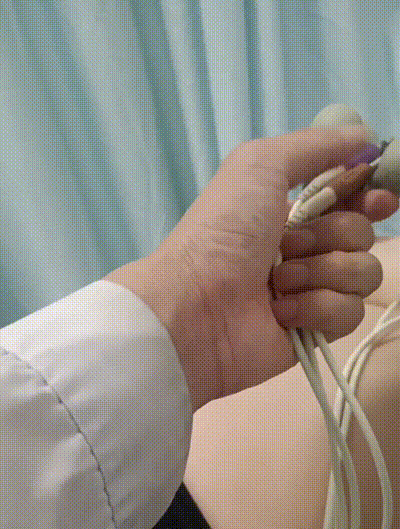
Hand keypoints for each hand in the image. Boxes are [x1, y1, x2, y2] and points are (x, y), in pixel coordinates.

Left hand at [105, 125, 398, 411]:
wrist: (196, 306)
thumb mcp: (260, 164)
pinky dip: (318, 308)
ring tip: (279, 282)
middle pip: (363, 234)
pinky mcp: (314, 330)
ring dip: (323, 271)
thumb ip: (315, 145)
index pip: (352, 199)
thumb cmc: (224, 231)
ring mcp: (311, 291)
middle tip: (288, 245)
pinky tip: (282, 312)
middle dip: (331, 235)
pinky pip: (349, 312)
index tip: (381, 199)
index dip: (371, 197)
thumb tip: (365, 136)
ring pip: (363, 273)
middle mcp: (304, 249)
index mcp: (291, 211)